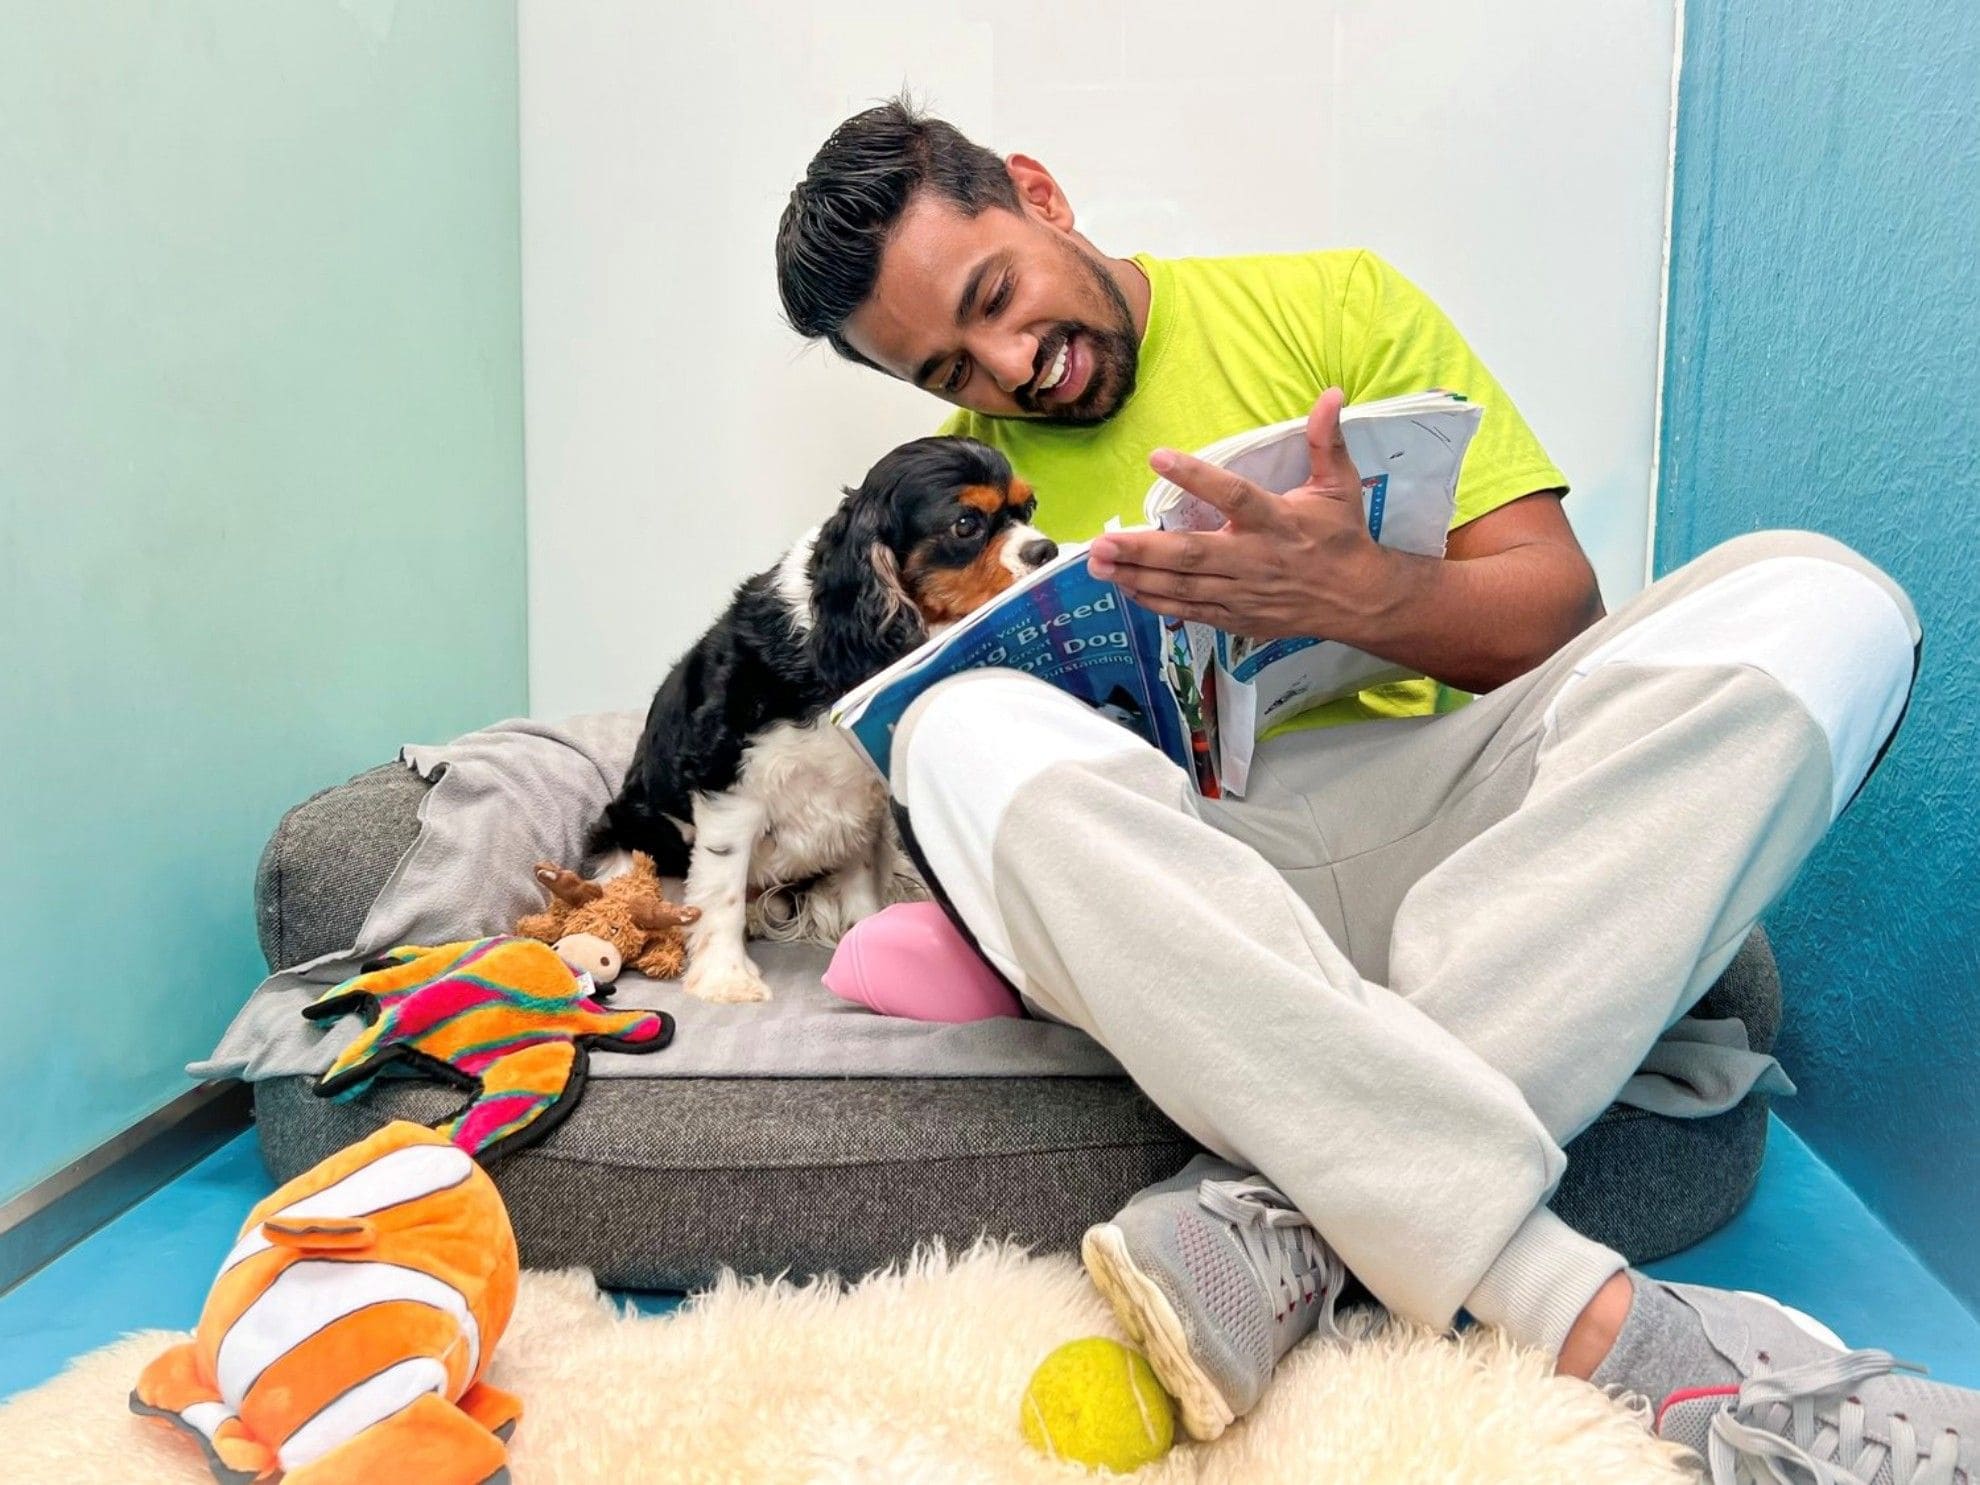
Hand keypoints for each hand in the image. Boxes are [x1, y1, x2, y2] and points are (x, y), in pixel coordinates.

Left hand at [1087, 388, 1395, 639]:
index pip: (1233, 495)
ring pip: (1183, 586)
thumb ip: (1327, 440)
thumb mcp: (1340, 486)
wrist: (1357, 601)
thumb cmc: (1341, 537)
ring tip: (1098, 563)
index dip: (1196, 476)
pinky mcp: (1236, 617)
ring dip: (1137, 575)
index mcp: (1278, 521)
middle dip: (1143, 549)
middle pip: (1192, 554)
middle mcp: (1255, 559)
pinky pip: (1189, 610)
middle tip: (1102, 542)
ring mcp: (1243, 593)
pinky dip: (1156, 601)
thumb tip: (1332, 394)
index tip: (1157, 457)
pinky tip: (1126, 586)